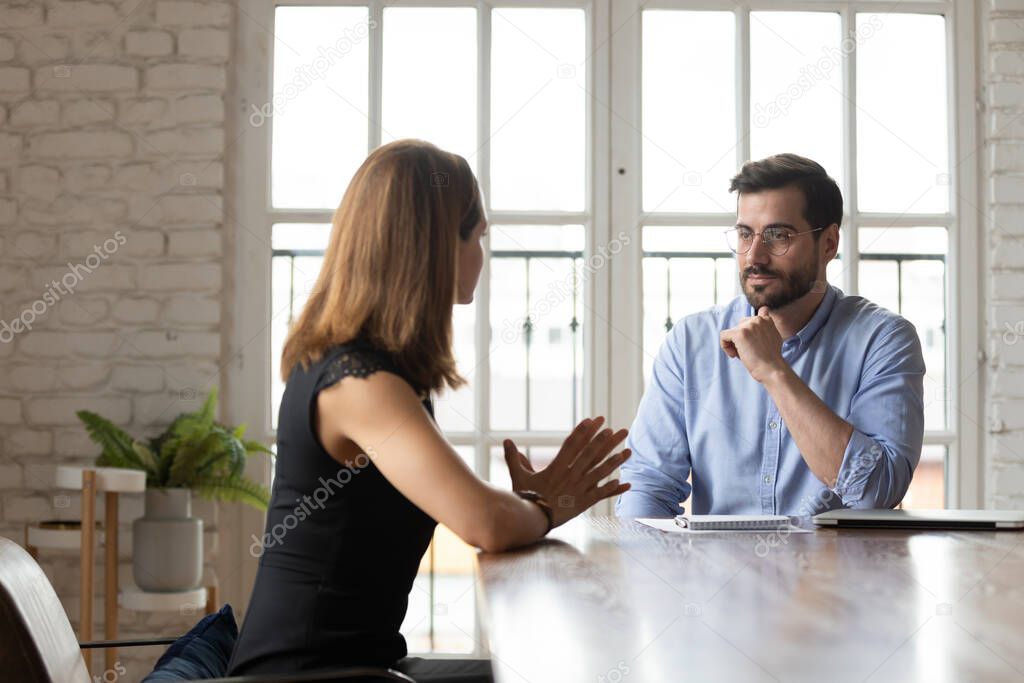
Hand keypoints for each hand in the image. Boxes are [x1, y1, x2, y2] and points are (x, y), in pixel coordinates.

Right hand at [502, 416, 630, 527]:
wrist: (531, 520)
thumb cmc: (524, 498)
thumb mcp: (518, 476)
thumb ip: (514, 457)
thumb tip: (507, 440)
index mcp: (556, 467)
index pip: (573, 444)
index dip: (584, 430)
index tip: (595, 420)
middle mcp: (570, 475)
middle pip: (592, 454)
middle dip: (606, 441)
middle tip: (619, 430)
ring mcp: (578, 489)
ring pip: (601, 472)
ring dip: (616, 461)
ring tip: (628, 451)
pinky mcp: (583, 503)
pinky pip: (601, 494)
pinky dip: (614, 489)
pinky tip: (626, 483)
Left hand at [719, 306, 787, 382]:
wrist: (771, 368)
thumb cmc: (771, 357)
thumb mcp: (773, 336)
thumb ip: (766, 325)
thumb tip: (764, 309)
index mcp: (766, 320)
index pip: (749, 320)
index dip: (749, 332)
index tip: (754, 344)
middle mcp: (757, 319)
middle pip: (739, 326)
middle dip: (741, 339)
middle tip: (748, 352)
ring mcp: (748, 326)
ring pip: (731, 333)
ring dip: (734, 345)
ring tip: (743, 354)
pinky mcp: (739, 333)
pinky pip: (723, 336)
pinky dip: (725, 347)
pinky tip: (735, 355)